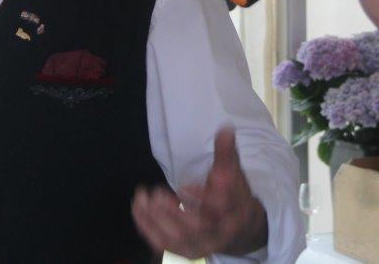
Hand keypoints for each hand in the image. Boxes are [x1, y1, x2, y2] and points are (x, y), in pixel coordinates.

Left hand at [131, 127, 267, 257]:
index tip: (184, 186)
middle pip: (196, 229)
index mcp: (234, 214)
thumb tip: (224, 127)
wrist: (239, 230)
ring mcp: (199, 246)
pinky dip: (147, 226)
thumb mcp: (233, 174)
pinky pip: (162, 243)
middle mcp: (217, 235)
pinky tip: (138, 207)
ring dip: (155, 219)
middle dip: (174, 213)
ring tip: (143, 197)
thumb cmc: (233, 197)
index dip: (201, 199)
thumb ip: (226, 153)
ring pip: (176, 239)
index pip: (220, 209)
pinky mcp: (183, 250)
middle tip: (156, 193)